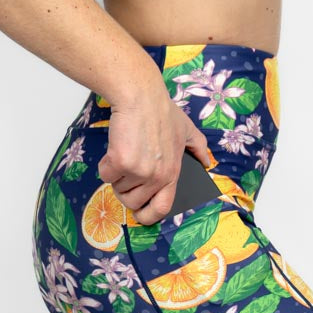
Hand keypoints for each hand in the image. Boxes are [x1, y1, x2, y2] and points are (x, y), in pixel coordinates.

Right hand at [97, 83, 213, 224]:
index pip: (162, 209)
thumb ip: (197, 148)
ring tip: (124, 152)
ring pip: (117, 188)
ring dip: (116, 174)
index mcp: (172, 175)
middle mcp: (157, 177)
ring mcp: (139, 171)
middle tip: (125, 173)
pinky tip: (115, 146)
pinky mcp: (121, 161)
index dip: (148, 216)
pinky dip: (105, 163)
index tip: (139, 213)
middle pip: (132, 203)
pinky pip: (105, 174)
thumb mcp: (187, 130)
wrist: (140, 95)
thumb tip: (207, 162)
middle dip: (124, 191)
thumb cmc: (162, 110)